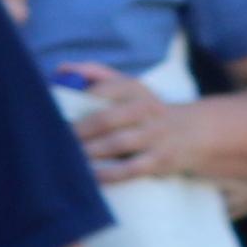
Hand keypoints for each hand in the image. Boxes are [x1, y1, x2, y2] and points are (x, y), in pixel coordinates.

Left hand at [61, 62, 189, 182]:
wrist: (193, 133)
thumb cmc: (143, 109)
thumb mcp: (128, 86)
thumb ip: (95, 73)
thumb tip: (61, 70)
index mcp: (135, 89)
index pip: (105, 88)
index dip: (79, 98)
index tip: (53, 110)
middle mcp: (146, 109)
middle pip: (107, 118)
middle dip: (78, 130)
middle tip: (54, 139)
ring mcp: (154, 136)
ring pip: (117, 143)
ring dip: (89, 151)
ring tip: (66, 156)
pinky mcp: (159, 160)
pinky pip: (130, 169)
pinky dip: (107, 174)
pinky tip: (88, 176)